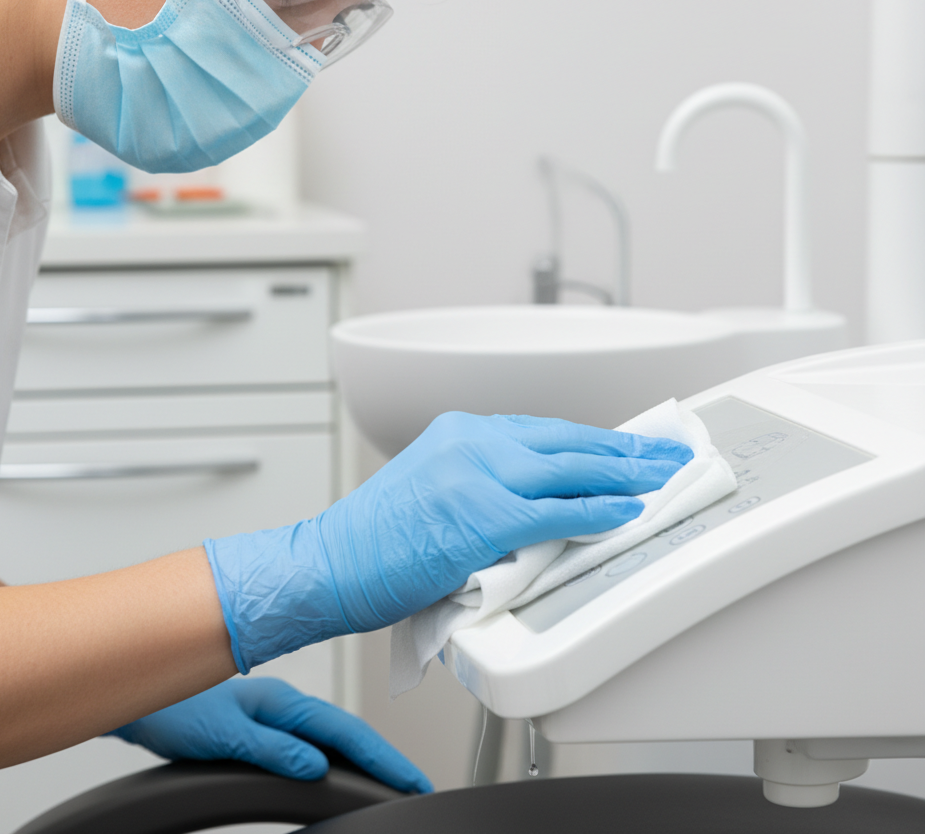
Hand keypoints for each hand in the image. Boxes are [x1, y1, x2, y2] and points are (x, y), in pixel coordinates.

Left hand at [110, 677, 430, 792]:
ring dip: (360, 756)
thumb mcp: (227, 737)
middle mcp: (284, 705)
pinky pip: (311, 740)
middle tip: (413, 782)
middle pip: (347, 733)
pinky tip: (333, 767)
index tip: (412, 779)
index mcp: (284, 704)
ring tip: (385, 778)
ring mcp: (274, 713)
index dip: (383, 759)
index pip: (346, 735)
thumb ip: (274, 751)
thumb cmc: (175, 711)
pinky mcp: (260, 725)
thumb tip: (316, 766)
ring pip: (331, 735)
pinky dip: (334, 754)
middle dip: (383, 757)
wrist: (142, 696)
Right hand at [206, 412, 691, 671]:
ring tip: (664, 477)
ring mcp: (476, 474)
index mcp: (461, 433)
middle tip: (665, 453)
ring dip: (625, 474)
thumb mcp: (434, 490)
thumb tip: (538, 505)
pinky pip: (556, 510)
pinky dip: (598, 510)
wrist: (329, 564)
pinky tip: (630, 510)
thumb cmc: (376, 541)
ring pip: (570, 468)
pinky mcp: (481, 515)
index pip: (544, 432)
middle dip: (625, 450)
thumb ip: (485, 488)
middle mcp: (471, 442)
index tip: (626, 447)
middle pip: (567, 440)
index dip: (593, 442)